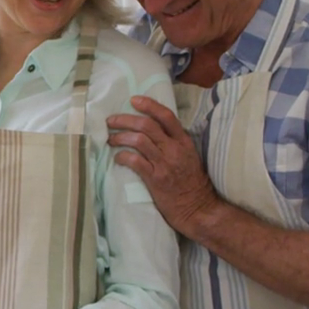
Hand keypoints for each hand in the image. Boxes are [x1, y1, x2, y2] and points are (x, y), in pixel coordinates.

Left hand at [107, 95, 221, 235]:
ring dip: (120, 137)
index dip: (149, 105)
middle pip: (146, 125)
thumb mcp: (188, 156)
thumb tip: (151, 130)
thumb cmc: (192, 183)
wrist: (198, 208)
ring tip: (110, 139)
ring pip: (138, 141)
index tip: (134, 100)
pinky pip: (135, 162)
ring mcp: (165, 164)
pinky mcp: (156, 179)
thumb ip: (173, 142)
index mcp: (184, 141)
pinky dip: (122, 157)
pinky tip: (117, 158)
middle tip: (111, 121)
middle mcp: (174, 149)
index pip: (166, 116)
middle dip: (124, 120)